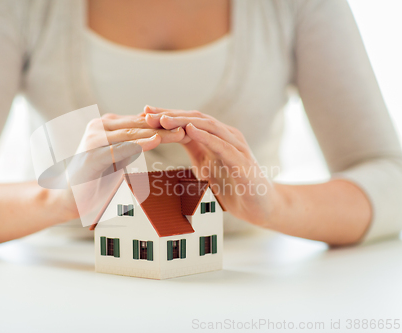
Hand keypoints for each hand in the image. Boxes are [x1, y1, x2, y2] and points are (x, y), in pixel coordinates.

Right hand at [59, 113, 185, 221]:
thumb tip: (156, 136)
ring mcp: (94, 139)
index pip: (141, 122)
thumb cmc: (95, 179)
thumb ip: (132, 144)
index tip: (187, 126)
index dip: (164, 123)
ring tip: (179, 133)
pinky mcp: (92, 154)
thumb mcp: (118, 158)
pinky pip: (120, 147)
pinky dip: (138, 144)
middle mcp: (100, 127)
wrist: (68, 197)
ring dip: (158, 133)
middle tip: (190, 127)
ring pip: (132, 133)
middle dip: (166, 126)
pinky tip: (154, 142)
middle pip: (140, 125)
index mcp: (107, 125)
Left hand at [143, 106, 280, 225]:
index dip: (167, 116)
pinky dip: (206, 136)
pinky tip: (190, 130)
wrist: (261, 207)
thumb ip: (193, 148)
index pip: (188, 121)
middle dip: (170, 115)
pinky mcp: (242, 161)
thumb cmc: (233, 185)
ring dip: (184, 122)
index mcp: (216, 137)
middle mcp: (227, 137)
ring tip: (163, 119)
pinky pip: (222, 145)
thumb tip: (170, 138)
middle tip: (147, 113)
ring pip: (208, 127)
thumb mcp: (206, 165)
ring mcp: (236, 147)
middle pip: (195, 119)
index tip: (145, 113)